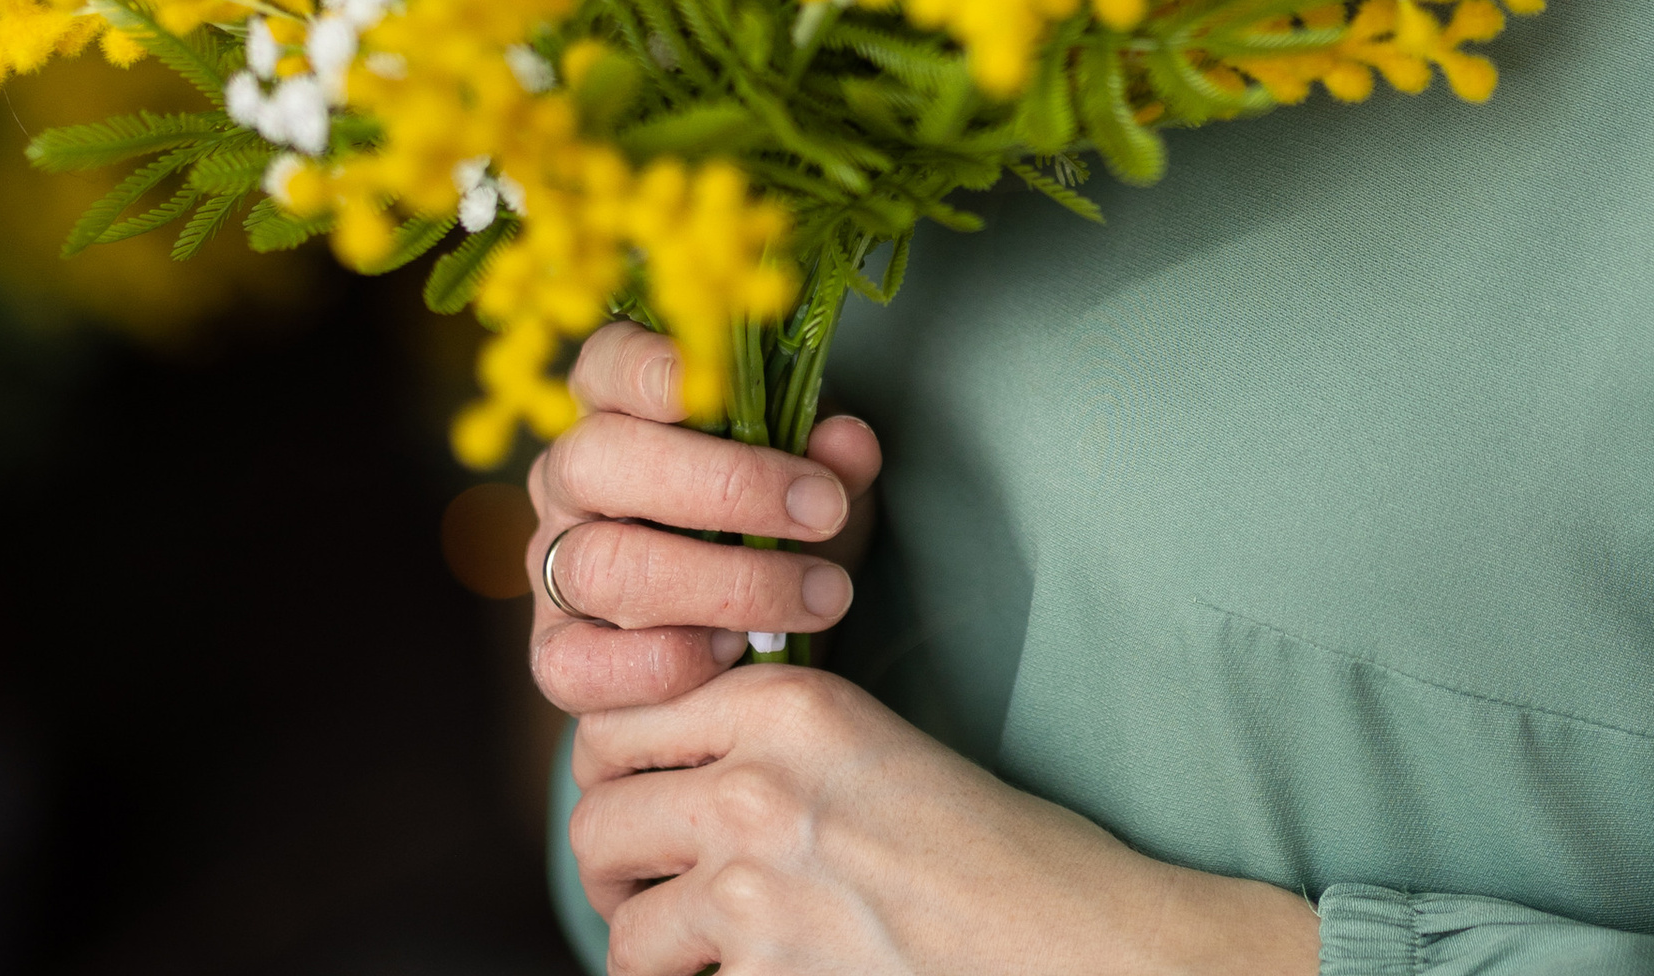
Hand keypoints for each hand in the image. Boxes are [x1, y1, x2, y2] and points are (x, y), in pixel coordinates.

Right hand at [528, 322, 884, 716]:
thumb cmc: (775, 527)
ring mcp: (551, 569)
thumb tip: (846, 443)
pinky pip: (577, 667)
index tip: (708, 387)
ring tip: (811, 597)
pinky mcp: (556, 657)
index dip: (644, 367)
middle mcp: (568, 481)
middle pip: (598, 460)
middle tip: (822, 512)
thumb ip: (832, 460)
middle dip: (721, 485)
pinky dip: (664, 662)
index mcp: (618, 409)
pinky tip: (733, 652)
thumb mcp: (816, 484)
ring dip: (721, 586)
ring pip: (599, 565)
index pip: (606, 363)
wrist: (746, 635)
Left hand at [570, 664, 1320, 975]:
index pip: (617, 719)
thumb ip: (760, 738)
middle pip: (596, 821)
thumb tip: (655, 767)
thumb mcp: (862, 739)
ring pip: (623, 928)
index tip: (638, 802)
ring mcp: (753, 889)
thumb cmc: (977, 839)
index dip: (612, 768)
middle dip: (614, 869)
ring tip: (701, 952)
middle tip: (652, 892)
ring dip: (651, 947)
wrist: (1056, 930)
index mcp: (785, 701)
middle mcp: (757, 781)